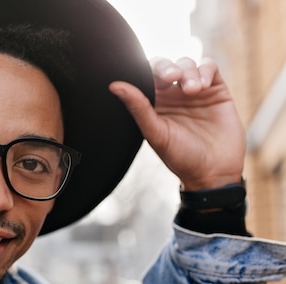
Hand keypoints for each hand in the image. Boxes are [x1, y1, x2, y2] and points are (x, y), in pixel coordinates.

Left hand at [109, 57, 245, 190]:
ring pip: (187, 64)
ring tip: (192, 90)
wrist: (214, 172)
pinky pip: (209, 67)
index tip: (153, 79)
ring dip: (188, 71)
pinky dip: (205, 70)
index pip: (145, 76)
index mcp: (153, 104)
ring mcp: (194, 91)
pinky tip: (202, 85)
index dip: (147, 71)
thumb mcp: (156, 133)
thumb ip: (138, 108)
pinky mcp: (216, 90)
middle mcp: (171, 95)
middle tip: (171, 77)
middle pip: (165, 66)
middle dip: (166, 67)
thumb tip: (114, 85)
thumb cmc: (181, 157)